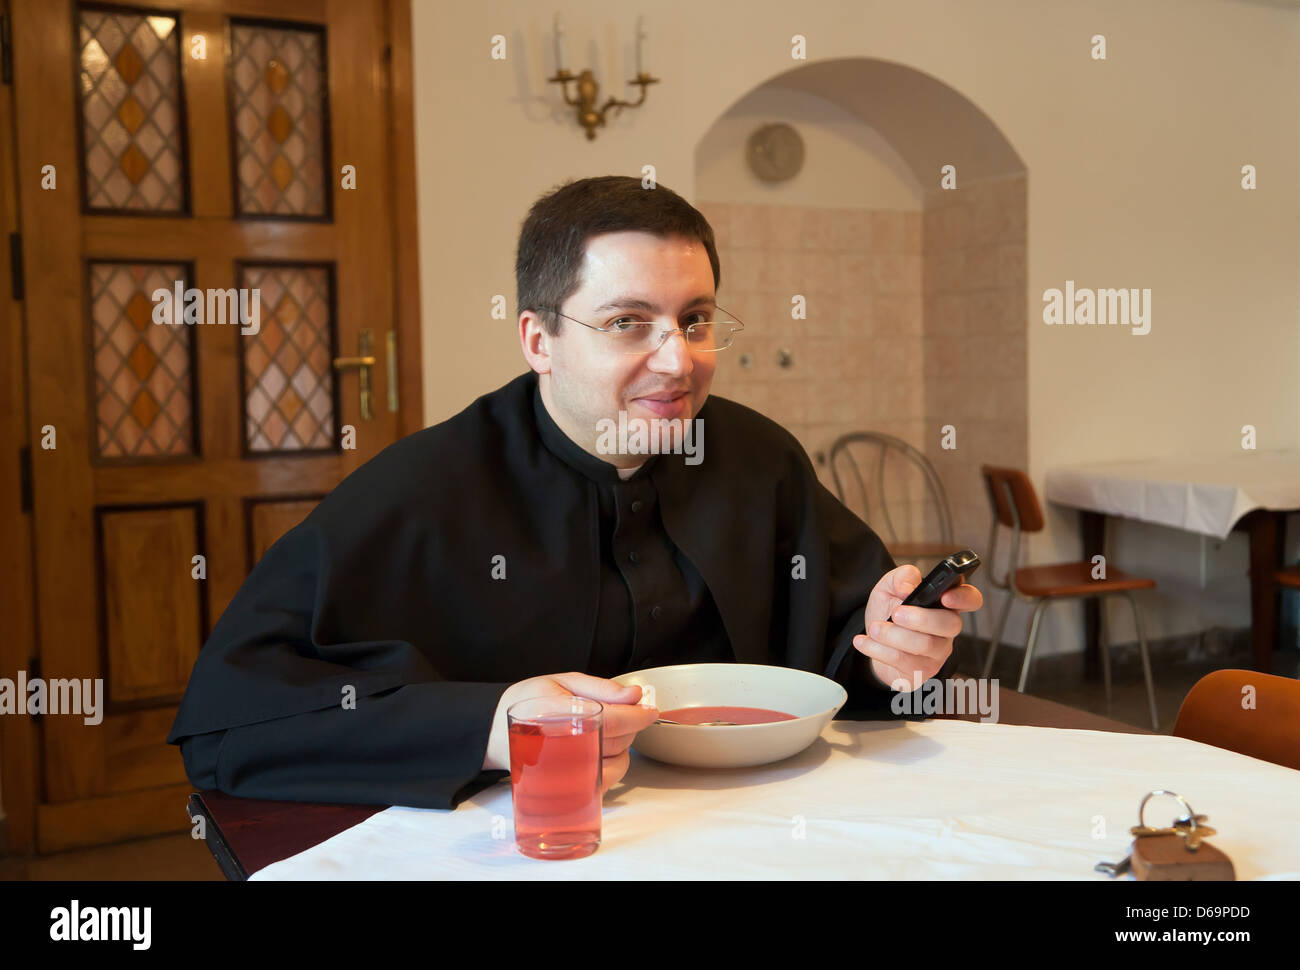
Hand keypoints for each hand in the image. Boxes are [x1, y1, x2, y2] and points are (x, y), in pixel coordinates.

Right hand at [482, 672, 657, 794]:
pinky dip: (614, 766)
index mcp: (556, 713)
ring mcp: (561, 770)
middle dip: (629, 728)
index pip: (608, 720)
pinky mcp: (566, 786)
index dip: (635, 716)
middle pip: (615, 742)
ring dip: (623, 747)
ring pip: (614, 763)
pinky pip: (604, 781)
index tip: (650, 710)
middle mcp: (558, 744)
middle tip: (622, 713)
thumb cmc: (530, 702)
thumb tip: (635, 694)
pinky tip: (604, 750)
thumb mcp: (563, 681)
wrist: (494, 732)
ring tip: (608, 731)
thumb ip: (601, 687)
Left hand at [853, 564, 983, 690]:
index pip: (971, 599)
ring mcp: (938, 652)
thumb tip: (908, 585)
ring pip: (926, 645)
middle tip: (895, 613)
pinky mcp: (922, 671)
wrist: (873, 641)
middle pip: (950, 624)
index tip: (944, 597)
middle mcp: (947, 629)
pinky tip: (863, 642)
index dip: (964, 598)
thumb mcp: (889, 587)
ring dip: (895, 635)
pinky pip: (905, 662)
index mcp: (945, 603)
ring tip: (873, 628)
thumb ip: (900, 577)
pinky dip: (879, 650)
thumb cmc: (888, 611)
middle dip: (921, 618)